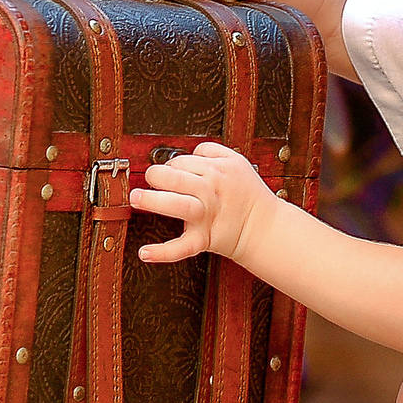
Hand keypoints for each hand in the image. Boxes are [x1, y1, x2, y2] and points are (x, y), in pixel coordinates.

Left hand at [130, 142, 275, 263]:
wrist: (265, 227)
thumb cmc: (248, 195)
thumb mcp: (238, 162)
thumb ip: (213, 150)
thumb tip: (190, 150)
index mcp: (218, 170)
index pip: (183, 160)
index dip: (170, 165)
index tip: (166, 171)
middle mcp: (212, 191)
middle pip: (177, 177)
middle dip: (156, 176)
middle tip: (149, 179)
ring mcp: (207, 215)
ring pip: (178, 205)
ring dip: (153, 201)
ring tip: (137, 198)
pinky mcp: (204, 239)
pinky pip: (182, 247)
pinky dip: (162, 252)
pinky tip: (144, 252)